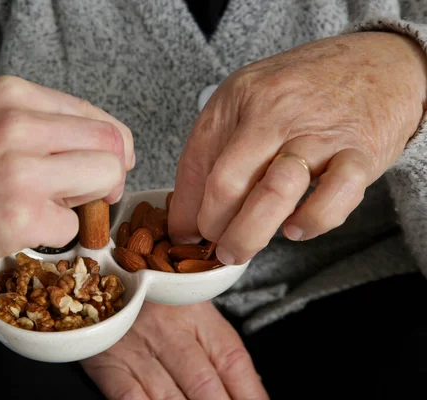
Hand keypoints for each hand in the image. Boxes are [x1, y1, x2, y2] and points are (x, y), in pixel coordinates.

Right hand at [0, 76, 132, 327]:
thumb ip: (42, 128)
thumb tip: (104, 151)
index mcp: (12, 95)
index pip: (97, 118)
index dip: (111, 148)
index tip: (104, 167)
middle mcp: (19, 124)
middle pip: (112, 146)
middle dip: (110, 175)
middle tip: (88, 195)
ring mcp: (21, 171)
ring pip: (106, 180)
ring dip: (88, 202)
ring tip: (47, 209)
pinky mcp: (21, 217)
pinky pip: (73, 227)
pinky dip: (54, 234)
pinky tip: (19, 229)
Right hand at [82, 302, 267, 399]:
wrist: (104, 280)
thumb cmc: (155, 301)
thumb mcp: (192, 311)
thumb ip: (218, 350)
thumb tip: (249, 393)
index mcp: (197, 313)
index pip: (233, 361)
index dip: (250, 394)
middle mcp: (169, 329)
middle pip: (204, 384)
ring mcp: (137, 348)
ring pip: (170, 398)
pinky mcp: (110, 364)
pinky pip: (131, 399)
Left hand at [169, 32, 426, 264]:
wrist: (378, 63)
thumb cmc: (305, 90)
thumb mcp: (250, 100)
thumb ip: (216, 150)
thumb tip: (186, 219)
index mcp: (239, 97)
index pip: (197, 162)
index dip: (186, 209)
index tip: (185, 233)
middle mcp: (274, 112)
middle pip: (226, 182)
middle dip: (212, 227)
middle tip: (216, 247)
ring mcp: (317, 133)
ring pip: (273, 192)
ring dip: (249, 233)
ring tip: (239, 250)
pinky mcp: (360, 152)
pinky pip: (334, 195)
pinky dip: (311, 220)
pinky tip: (296, 228)